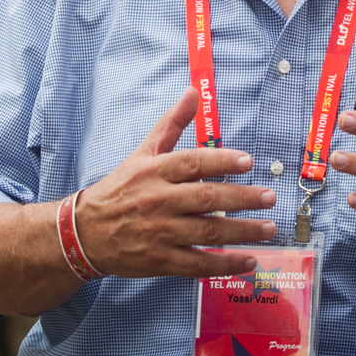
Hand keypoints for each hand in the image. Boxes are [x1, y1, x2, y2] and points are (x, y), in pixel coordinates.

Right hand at [74, 87, 278, 278]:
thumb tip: (194, 92)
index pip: (192, 163)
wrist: (85, 232)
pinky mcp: (161, 260)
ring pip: (207, 232)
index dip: (221, 161)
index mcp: (155, 171)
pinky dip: (225, 264)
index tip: (248, 161)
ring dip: (243, 232)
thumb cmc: (121, 188)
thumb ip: (172, 124)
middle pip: (206, 199)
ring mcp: (160, 233)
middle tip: (270, 197)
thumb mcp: (143, 152)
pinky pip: (198, 263)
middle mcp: (159, 201)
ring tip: (270, 228)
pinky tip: (249, 261)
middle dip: (242, 198)